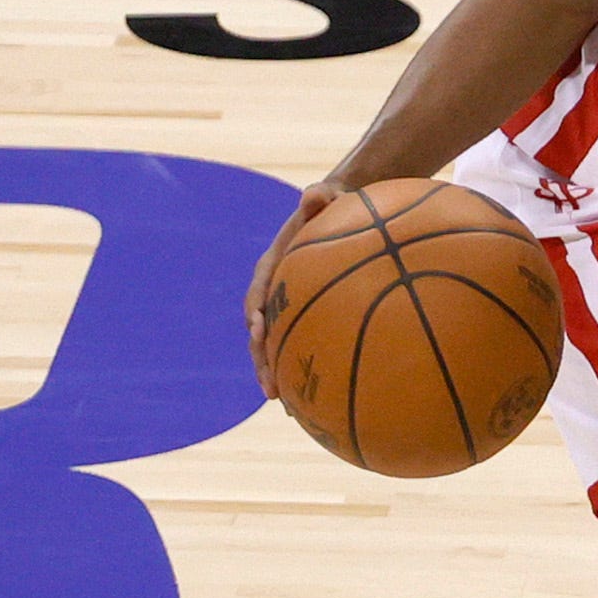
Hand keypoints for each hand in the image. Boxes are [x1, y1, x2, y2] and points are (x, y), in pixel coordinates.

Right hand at [245, 178, 349, 394]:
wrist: (342, 213)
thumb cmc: (335, 205)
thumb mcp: (329, 197)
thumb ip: (320, 197)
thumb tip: (315, 194)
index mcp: (273, 266)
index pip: (258, 291)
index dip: (255, 311)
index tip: (257, 330)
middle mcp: (275, 292)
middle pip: (260, 330)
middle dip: (262, 359)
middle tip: (269, 387)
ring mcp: (289, 307)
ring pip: (277, 346)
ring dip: (276, 373)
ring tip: (282, 403)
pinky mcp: (307, 317)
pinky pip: (303, 345)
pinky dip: (304, 369)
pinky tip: (314, 399)